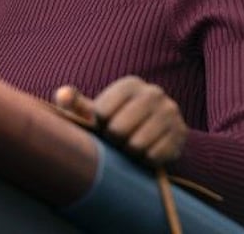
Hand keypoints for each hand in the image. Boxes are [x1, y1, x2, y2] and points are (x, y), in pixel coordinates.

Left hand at [54, 76, 187, 166]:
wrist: (154, 135)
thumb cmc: (116, 121)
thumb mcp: (96, 113)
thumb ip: (75, 104)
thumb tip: (62, 94)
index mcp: (131, 84)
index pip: (102, 112)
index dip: (99, 125)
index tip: (104, 125)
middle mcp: (154, 92)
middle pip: (119, 129)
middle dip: (114, 139)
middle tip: (118, 138)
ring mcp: (170, 112)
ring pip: (137, 144)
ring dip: (129, 151)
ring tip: (131, 145)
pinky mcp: (180, 134)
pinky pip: (154, 156)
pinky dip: (146, 159)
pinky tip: (147, 151)